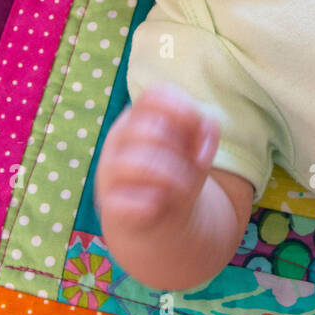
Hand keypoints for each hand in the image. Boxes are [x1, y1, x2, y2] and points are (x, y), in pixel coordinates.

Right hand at [95, 83, 219, 235]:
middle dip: (181, 152)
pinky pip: (129, 200)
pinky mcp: (108, 203)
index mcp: (139, 117)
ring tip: (183, 190)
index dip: (182, 108)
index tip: (197, 128)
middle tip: (192, 169)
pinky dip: (151, 205)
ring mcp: (108, 170)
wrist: (159, 218)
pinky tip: (157, 206)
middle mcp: (119, 138)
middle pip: (151, 130)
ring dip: (173, 179)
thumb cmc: (179, 173)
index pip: (154, 96)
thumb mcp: (199, 147)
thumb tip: (201, 145)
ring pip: (140, 164)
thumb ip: (206, 130)